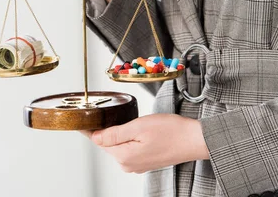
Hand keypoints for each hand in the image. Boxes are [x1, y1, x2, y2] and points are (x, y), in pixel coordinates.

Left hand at [82, 114, 209, 173]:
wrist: (194, 140)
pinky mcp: (144, 162)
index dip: (91, 127)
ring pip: (119, 145)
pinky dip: (130, 138)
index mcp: (124, 157)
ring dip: (120, 133)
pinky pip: (129, 148)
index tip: (83, 117)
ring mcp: (136, 165)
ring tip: (133, 121)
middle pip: (108, 143)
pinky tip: (139, 129)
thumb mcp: (138, 127)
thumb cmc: (171, 131)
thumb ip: (114, 133)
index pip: (98, 140)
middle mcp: (128, 165)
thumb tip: (94, 137)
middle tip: (113, 112)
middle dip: (108, 128)